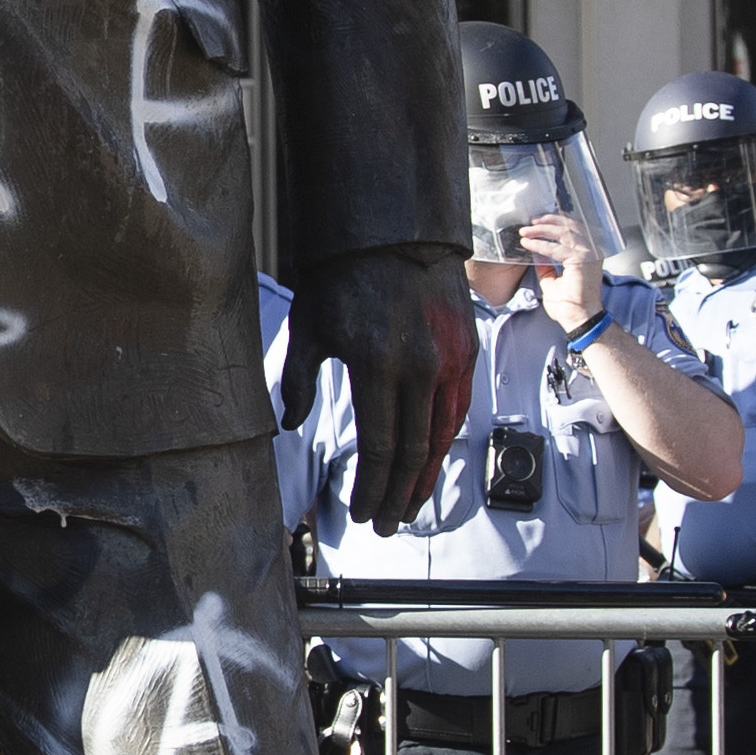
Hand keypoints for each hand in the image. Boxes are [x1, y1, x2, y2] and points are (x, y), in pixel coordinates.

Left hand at [289, 250, 479, 535]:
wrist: (395, 230)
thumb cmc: (342, 278)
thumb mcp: (310, 327)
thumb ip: (300, 380)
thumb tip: (290, 424)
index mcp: (377, 365)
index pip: (380, 446)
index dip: (372, 488)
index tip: (360, 514)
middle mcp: (419, 366)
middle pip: (413, 451)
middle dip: (397, 496)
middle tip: (385, 524)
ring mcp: (448, 358)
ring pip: (442, 436)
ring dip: (425, 478)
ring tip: (407, 507)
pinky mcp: (465, 350)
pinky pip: (457, 409)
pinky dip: (444, 442)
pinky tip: (431, 463)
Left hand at [513, 209, 607, 332]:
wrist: (580, 319)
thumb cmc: (570, 305)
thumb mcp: (552, 281)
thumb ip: (546, 267)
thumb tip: (537, 254)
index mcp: (587, 254)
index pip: (571, 231)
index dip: (553, 225)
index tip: (535, 224)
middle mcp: (591, 251)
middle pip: (568, 227)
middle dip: (546, 222)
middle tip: (529, 224)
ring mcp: (589, 254)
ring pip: (563, 232)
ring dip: (542, 230)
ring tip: (526, 231)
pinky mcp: (582, 260)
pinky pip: (556, 248)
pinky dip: (540, 244)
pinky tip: (528, 244)